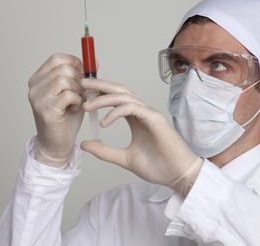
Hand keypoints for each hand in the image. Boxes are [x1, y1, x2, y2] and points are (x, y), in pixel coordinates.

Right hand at [28, 54, 84, 166]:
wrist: (57, 143)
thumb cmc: (66, 117)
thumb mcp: (75, 92)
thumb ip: (82, 77)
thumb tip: (95, 61)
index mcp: (39, 79)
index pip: (57, 58)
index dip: (74, 62)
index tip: (83, 73)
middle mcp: (35, 86)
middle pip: (64, 68)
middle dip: (79, 79)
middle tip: (81, 92)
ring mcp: (38, 98)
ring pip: (65, 80)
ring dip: (78, 91)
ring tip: (77, 101)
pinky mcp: (45, 109)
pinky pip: (68, 95)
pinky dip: (77, 101)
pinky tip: (75, 109)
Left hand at [80, 78, 202, 195]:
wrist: (178, 176)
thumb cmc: (158, 167)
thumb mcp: (124, 159)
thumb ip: (105, 151)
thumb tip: (84, 144)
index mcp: (135, 119)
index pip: (116, 99)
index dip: (100, 94)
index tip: (82, 94)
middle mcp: (142, 112)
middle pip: (119, 91)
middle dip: (100, 85)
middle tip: (81, 83)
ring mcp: (149, 114)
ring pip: (124, 97)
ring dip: (104, 99)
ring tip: (87, 106)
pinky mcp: (155, 119)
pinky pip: (133, 108)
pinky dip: (116, 112)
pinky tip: (104, 122)